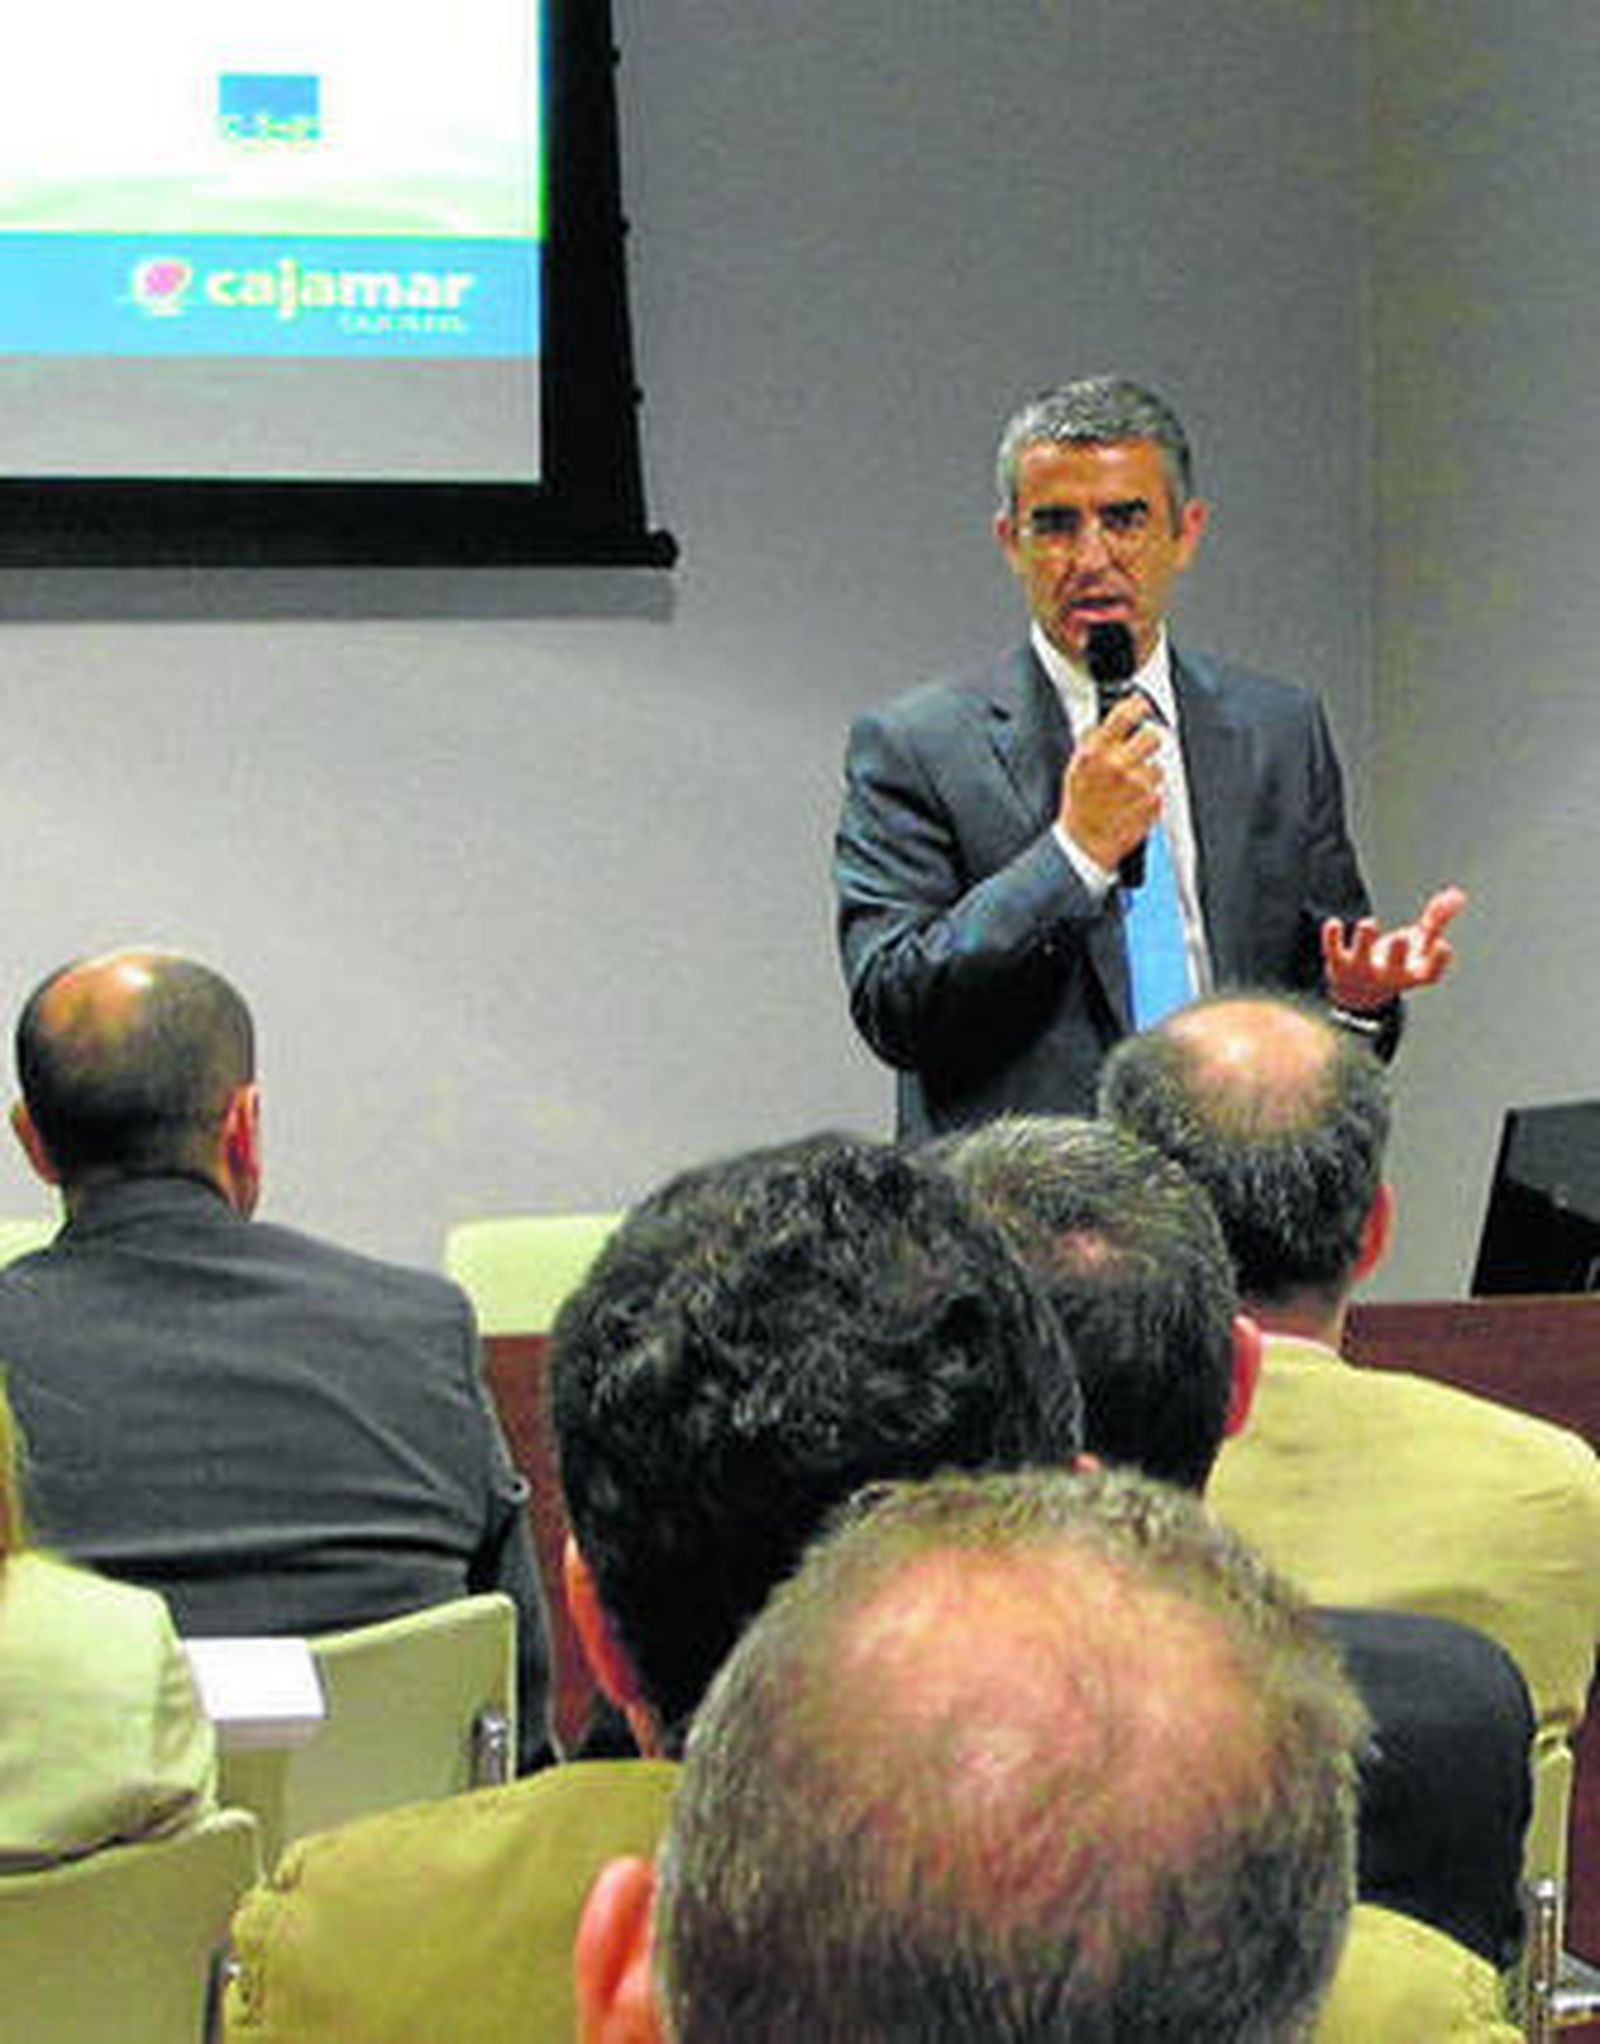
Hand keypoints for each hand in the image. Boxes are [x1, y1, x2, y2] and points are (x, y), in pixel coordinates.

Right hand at [1060, 693, 1162, 872]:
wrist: (1084, 844)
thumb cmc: (1079, 807)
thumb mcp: (1076, 768)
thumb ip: (1093, 742)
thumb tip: (1110, 720)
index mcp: (1095, 752)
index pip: (1125, 713)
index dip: (1138, 706)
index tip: (1143, 707)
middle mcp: (1118, 764)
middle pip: (1153, 736)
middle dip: (1149, 743)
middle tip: (1139, 754)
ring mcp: (1137, 784)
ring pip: (1158, 766)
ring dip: (1148, 775)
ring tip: (1130, 789)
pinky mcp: (1152, 802)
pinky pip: (1160, 790)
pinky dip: (1150, 797)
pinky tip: (1133, 805)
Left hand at [1322, 884, 1467, 1010]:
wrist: (1358, 994)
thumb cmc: (1396, 962)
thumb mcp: (1418, 944)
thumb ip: (1437, 919)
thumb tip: (1457, 894)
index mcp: (1412, 973)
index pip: (1429, 973)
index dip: (1437, 962)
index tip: (1443, 945)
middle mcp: (1388, 976)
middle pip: (1394, 967)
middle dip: (1396, 954)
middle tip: (1400, 939)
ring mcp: (1362, 971)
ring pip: (1361, 958)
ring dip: (1364, 940)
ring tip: (1368, 923)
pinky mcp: (1338, 965)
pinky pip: (1333, 952)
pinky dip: (1331, 938)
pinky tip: (1333, 922)